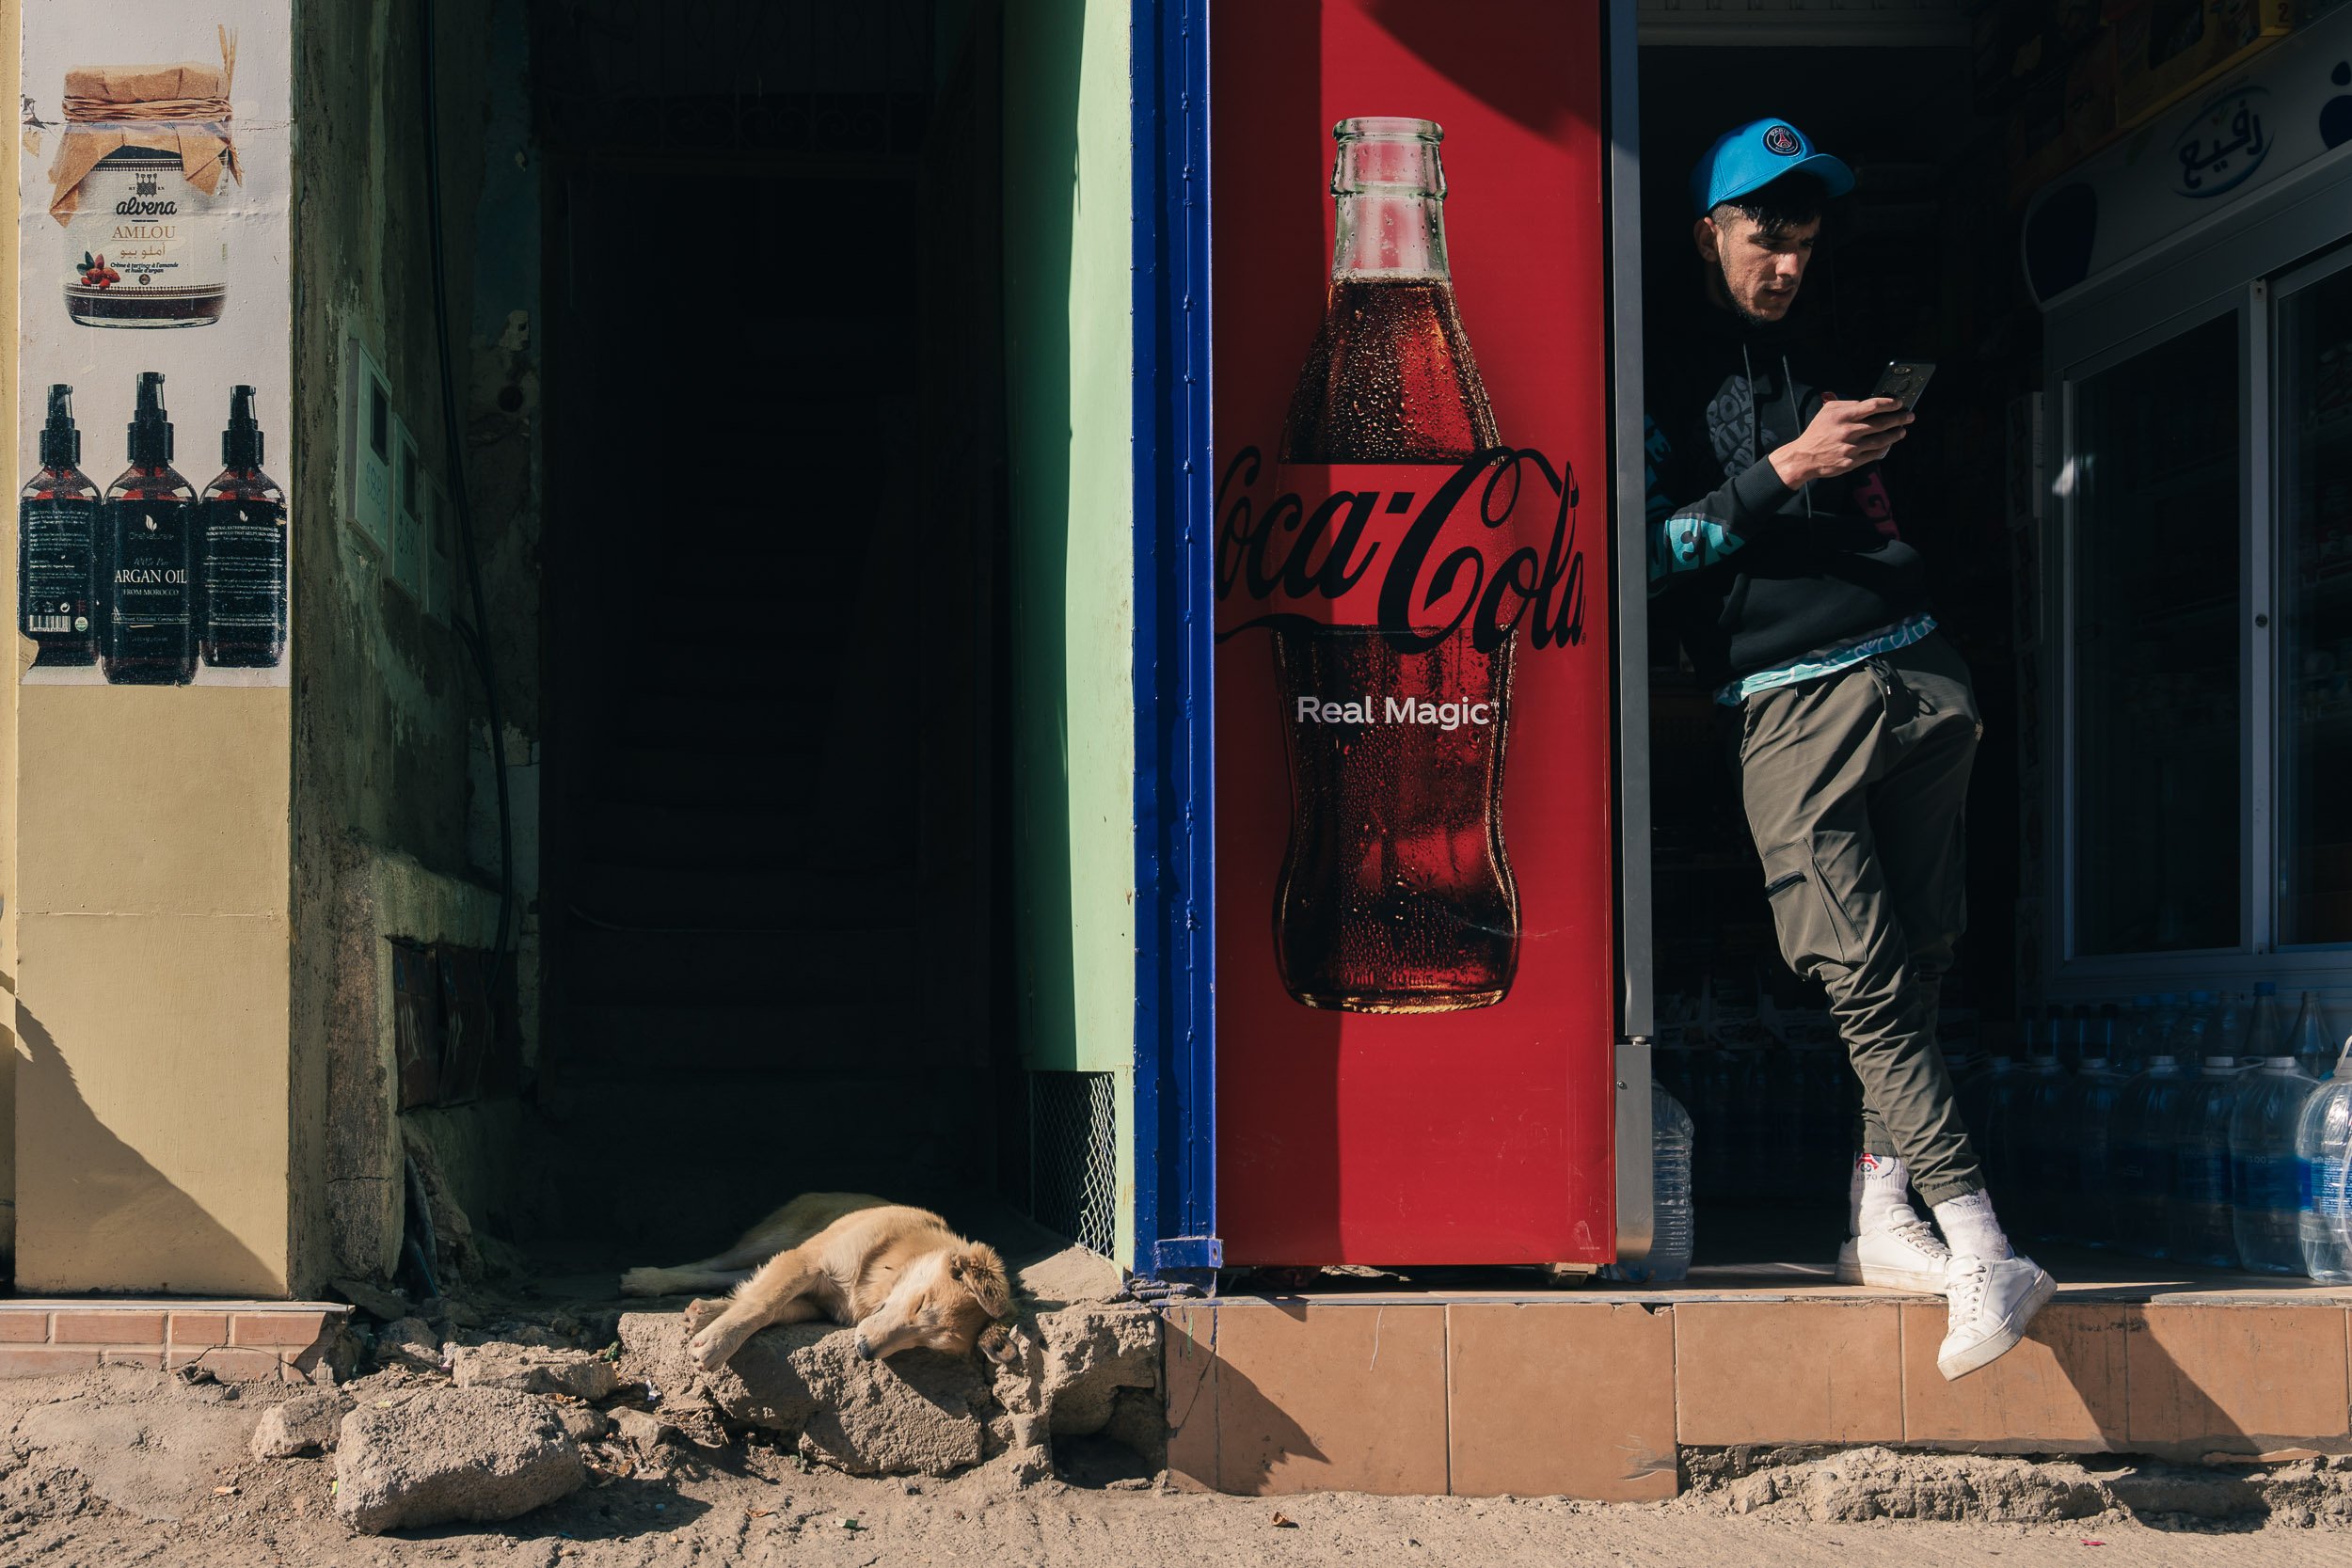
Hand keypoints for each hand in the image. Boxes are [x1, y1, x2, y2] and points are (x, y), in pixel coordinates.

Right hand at [1769, 396, 1911, 487]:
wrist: (1805, 457)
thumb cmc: (1817, 432)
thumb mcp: (1827, 411)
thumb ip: (1848, 404)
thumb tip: (1868, 404)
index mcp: (1843, 416)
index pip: (1872, 406)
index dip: (1889, 404)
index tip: (1899, 403)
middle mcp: (1848, 431)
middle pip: (1881, 423)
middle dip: (1899, 418)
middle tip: (1909, 416)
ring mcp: (1851, 448)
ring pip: (1881, 440)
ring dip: (1895, 434)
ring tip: (1902, 431)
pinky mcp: (1852, 462)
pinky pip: (1874, 454)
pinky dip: (1885, 448)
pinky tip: (1889, 444)